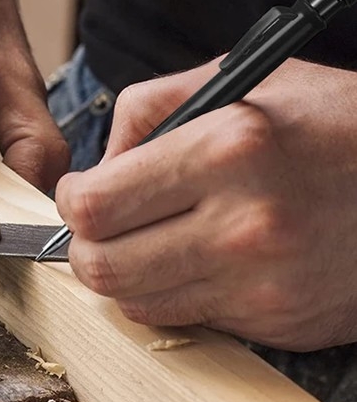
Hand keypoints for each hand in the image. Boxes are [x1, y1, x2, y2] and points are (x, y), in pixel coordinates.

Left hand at [56, 59, 356, 350]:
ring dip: (123, 274)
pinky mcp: (277, 322)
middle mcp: (243, 226)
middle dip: (84, 246)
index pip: (96, 206)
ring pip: (135, 303)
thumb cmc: (331, 123)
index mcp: (227, 150)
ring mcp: (262, 285)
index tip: (79, 193)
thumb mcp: (241, 79)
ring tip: (143, 242)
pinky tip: (191, 262)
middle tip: (99, 226)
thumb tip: (97, 166)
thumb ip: (149, 109)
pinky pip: (187, 318)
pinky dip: (171, 294)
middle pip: (103, 269)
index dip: (71, 202)